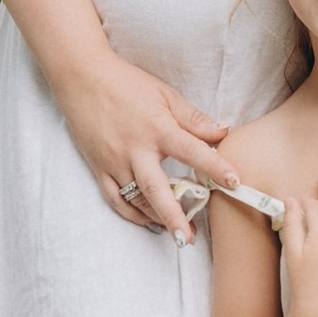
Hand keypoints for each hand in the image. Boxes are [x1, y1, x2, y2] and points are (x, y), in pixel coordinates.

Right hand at [54, 53, 228, 240]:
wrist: (83, 79)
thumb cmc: (128, 84)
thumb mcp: (165, 95)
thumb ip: (194, 119)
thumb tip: (224, 133)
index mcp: (157, 128)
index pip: (192, 151)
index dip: (215, 167)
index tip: (235, 182)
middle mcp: (135, 149)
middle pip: (157, 189)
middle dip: (175, 216)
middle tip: (190, 237)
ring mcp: (114, 161)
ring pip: (137, 199)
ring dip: (158, 218)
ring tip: (179, 233)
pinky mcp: (99, 167)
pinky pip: (115, 198)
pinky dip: (132, 213)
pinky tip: (149, 221)